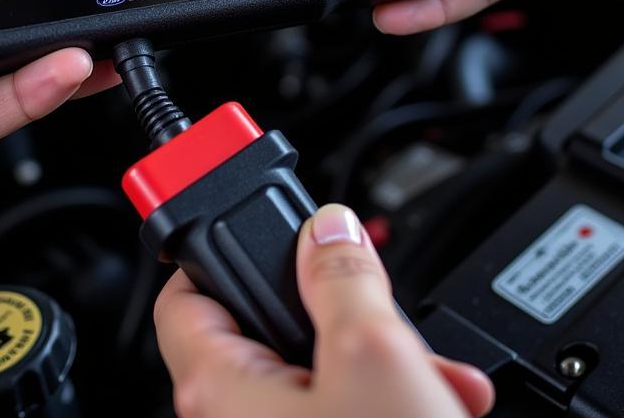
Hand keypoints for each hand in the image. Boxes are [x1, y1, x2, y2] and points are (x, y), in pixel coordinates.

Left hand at [155, 203, 493, 417]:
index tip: (267, 224)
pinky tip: (437, 398)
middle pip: (269, 323)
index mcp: (218, 384)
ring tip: (432, 366)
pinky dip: (384, 395)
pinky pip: (340, 409)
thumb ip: (342, 274)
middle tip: (380, 304)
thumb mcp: (372, 353)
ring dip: (378, 355)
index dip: (226, 244)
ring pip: (317, 369)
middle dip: (337, 307)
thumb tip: (326, 228)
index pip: (186, 286)